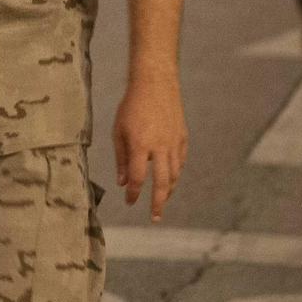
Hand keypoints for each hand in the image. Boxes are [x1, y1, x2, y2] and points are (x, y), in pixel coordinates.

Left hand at [112, 75, 186, 221]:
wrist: (155, 84)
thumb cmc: (131, 106)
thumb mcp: (118, 130)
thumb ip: (120, 157)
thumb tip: (121, 182)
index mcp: (140, 145)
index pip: (137, 177)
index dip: (132, 193)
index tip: (129, 202)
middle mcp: (160, 147)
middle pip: (161, 183)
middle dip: (157, 203)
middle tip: (154, 217)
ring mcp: (174, 143)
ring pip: (174, 174)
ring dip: (167, 190)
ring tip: (161, 200)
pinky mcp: (183, 138)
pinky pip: (180, 162)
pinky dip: (175, 173)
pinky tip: (169, 179)